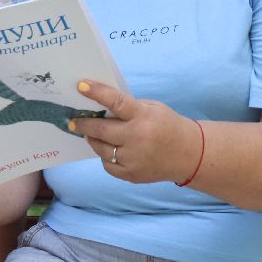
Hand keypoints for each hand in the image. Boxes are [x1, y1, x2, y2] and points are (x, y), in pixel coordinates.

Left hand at [69, 80, 202, 186]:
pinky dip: (105, 156)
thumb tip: (99, 107)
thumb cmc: (167, 125)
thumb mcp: (153, 108)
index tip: (81, 85)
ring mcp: (134, 159)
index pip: (116, 102)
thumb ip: (129, 107)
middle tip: (73, 121)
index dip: (97, 93)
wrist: (189, 154)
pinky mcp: (131, 175)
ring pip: (101, 149)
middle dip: (84, 124)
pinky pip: (108, 165)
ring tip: (89, 134)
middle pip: (101, 130)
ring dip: (92, 140)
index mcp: (143, 117)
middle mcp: (137, 138)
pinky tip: (108, 149)